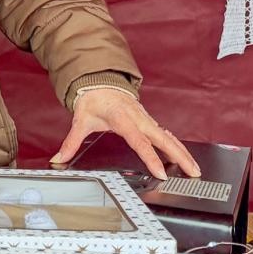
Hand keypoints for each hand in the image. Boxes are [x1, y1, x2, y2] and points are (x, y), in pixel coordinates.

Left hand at [50, 89, 198, 181]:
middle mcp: (139, 119)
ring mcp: (146, 119)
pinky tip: (183, 157)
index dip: (151, 158)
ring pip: (169, 137)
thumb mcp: (80, 120)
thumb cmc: (93, 99)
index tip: (161, 172)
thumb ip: (71, 142)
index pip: (140, 142)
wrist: (101, 81)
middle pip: (164, 139)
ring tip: (194, 169)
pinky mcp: (148, 121)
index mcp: (123, 118)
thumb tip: (58, 159)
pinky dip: (176, 146)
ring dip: (182, 153)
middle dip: (180, 156)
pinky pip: (165, 134)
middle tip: (193, 172)